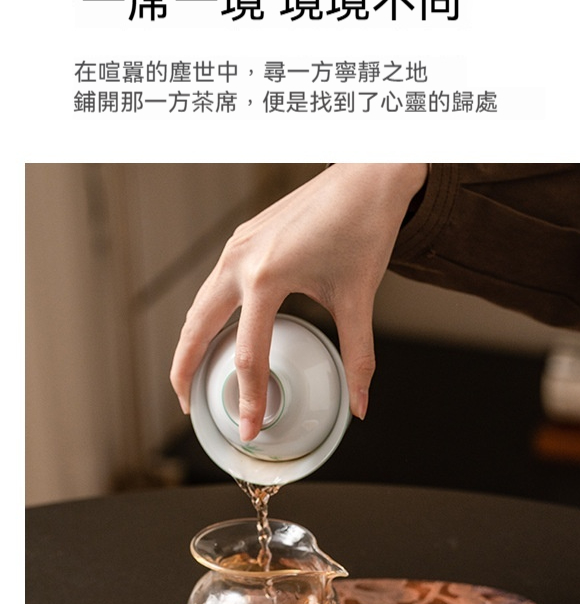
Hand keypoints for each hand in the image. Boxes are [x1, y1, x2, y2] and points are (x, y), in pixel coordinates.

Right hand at [170, 163, 427, 440]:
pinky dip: (207, 314)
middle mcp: (241, 259)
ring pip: (200, 304)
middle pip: (198, 328)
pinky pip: (213, 284)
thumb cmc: (363, 226)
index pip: (247, 354)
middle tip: (188, 406)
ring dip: (192, 341)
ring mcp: (237, 246)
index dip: (249, 399)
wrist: (368, 174)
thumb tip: (361, 405)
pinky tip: (217, 333)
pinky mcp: (243, 238)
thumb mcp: (359, 298)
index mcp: (266, 277)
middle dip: (187, 370)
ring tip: (193, 375)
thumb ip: (358, 356)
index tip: (251, 429)